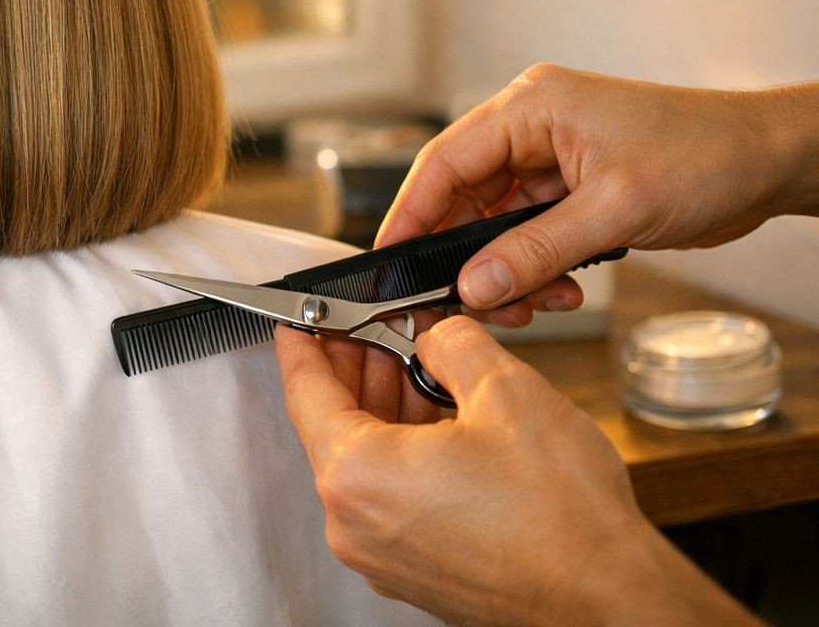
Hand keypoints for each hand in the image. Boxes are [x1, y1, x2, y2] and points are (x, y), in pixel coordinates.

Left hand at [275, 317, 759, 625]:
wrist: (611, 601)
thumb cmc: (564, 518)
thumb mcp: (506, 390)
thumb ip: (452, 344)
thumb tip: (435, 334)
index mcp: (357, 474)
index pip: (305, 389)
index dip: (304, 340)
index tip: (303, 316)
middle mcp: (354, 523)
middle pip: (334, 424)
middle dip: (360, 368)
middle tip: (383, 326)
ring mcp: (381, 555)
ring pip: (366, 461)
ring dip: (388, 408)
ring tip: (427, 366)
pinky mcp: (413, 571)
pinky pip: (390, 497)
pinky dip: (406, 454)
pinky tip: (444, 422)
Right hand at [379, 65, 818, 324]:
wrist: (771, 160)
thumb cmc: (707, 155)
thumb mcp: (614, 210)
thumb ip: (535, 250)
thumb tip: (473, 285)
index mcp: (531, 106)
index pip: (445, 161)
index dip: (411, 213)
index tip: (389, 260)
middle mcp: (532, 126)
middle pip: (463, 195)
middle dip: (463, 254)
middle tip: (463, 303)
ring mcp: (551, 158)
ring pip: (494, 221)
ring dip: (503, 268)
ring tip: (528, 303)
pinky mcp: (571, 187)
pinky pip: (527, 232)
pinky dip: (532, 266)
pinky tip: (556, 289)